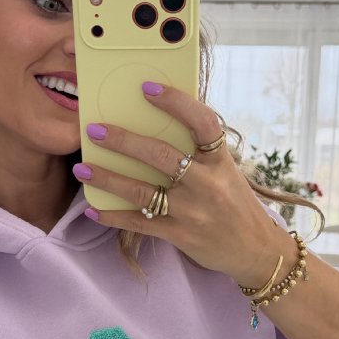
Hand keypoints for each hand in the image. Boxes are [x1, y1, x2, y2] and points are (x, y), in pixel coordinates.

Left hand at [76, 84, 289, 286]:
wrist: (256, 250)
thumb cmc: (235, 203)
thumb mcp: (226, 172)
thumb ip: (199, 152)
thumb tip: (158, 124)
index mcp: (220, 161)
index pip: (202, 123)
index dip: (176, 102)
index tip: (147, 88)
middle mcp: (207, 184)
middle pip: (161, 156)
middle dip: (124, 141)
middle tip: (94, 130)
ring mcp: (192, 212)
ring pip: (143, 191)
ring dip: (108, 178)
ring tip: (82, 168)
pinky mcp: (180, 235)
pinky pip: (139, 224)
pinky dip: (113, 216)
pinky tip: (93, 209)